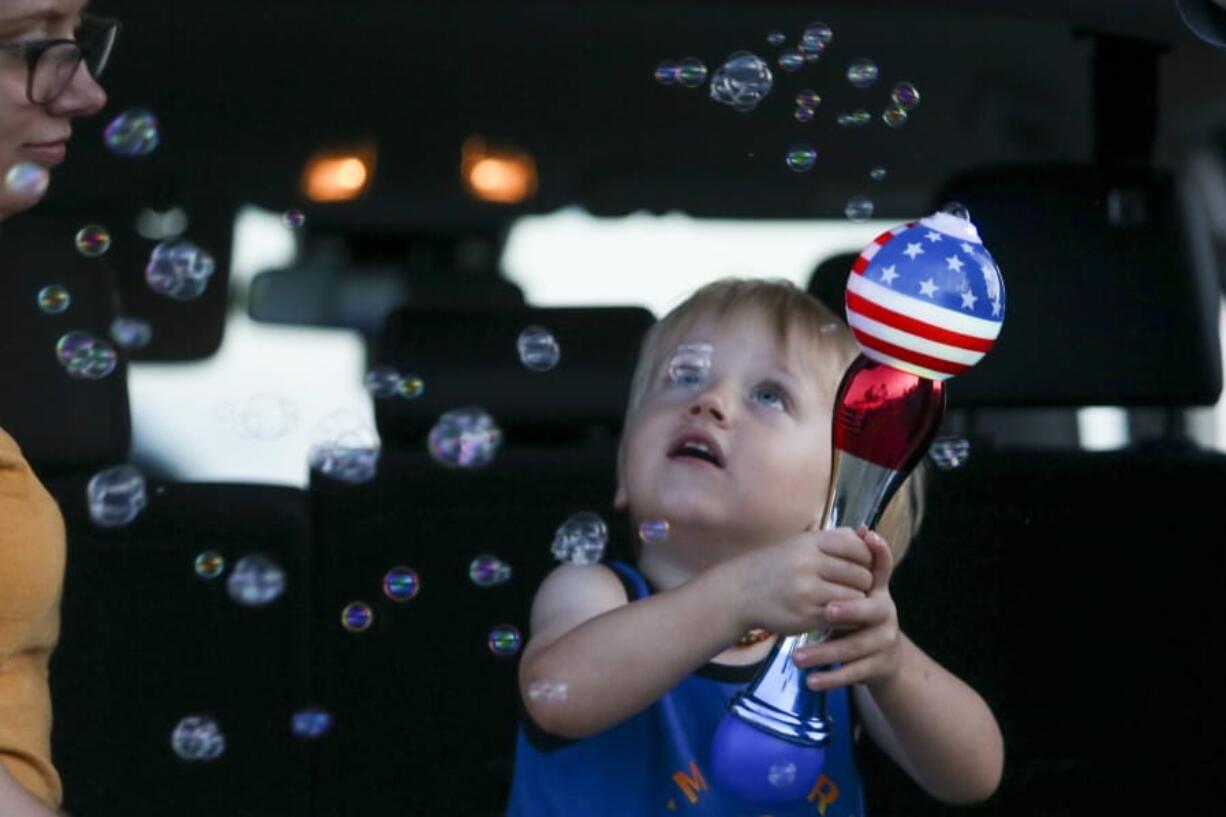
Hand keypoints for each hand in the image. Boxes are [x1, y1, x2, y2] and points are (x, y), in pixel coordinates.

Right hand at [723, 526, 873, 635]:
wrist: (739, 592)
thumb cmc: (776, 566)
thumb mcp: (801, 544)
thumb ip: (834, 540)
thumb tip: (868, 534)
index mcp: (810, 542)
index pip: (857, 548)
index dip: (866, 559)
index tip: (859, 567)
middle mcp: (809, 564)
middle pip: (861, 575)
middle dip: (863, 584)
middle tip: (855, 588)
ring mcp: (807, 592)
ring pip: (855, 599)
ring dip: (857, 603)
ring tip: (848, 603)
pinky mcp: (806, 616)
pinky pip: (843, 618)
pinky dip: (847, 619)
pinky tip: (839, 615)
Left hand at [792, 526, 901, 690]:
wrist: (883, 657)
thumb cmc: (859, 615)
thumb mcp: (858, 588)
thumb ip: (854, 562)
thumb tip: (861, 527)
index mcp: (878, 591)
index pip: (881, 570)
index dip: (878, 555)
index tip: (866, 539)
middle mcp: (886, 615)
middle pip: (872, 612)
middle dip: (850, 611)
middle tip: (827, 611)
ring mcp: (884, 643)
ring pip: (856, 648)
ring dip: (825, 653)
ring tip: (796, 658)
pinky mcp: (877, 667)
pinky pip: (853, 674)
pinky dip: (830, 679)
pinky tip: (810, 682)